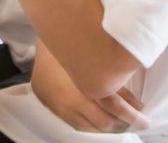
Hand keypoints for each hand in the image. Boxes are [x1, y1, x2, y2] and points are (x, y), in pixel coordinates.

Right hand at [32, 43, 149, 132]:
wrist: (37, 50)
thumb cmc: (66, 53)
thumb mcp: (92, 66)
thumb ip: (115, 86)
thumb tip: (136, 104)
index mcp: (78, 92)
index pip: (111, 112)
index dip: (130, 116)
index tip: (142, 118)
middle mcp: (68, 104)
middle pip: (103, 123)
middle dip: (120, 122)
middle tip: (131, 116)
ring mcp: (60, 109)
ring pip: (91, 128)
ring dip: (106, 125)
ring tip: (116, 116)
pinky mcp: (55, 110)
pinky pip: (79, 125)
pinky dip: (93, 123)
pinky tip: (99, 115)